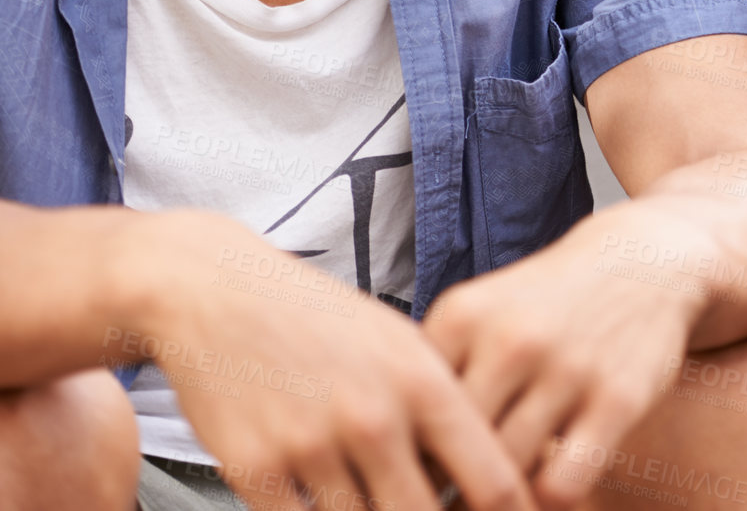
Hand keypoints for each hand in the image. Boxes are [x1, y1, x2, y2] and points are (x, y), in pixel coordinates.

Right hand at [117, 210, 536, 510]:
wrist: (220, 291)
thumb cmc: (322, 320)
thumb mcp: (399, 344)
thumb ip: (442, 408)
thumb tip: (488, 476)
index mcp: (424, 382)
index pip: (493, 482)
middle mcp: (375, 417)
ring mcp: (315, 447)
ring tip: (376, 500)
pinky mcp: (255, 471)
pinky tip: (325, 501)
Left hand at [423, 203, 704, 510]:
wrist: (645, 258)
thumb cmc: (549, 301)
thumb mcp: (484, 311)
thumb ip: (440, 368)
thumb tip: (400, 457)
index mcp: (464, 316)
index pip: (410, 411)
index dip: (412, 452)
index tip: (419, 466)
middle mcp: (511, 340)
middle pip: (453, 450)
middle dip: (450, 484)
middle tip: (458, 491)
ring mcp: (566, 369)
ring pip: (504, 475)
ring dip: (500, 497)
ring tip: (500, 496)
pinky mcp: (617, 400)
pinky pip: (562, 484)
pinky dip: (549, 498)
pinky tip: (550, 483)